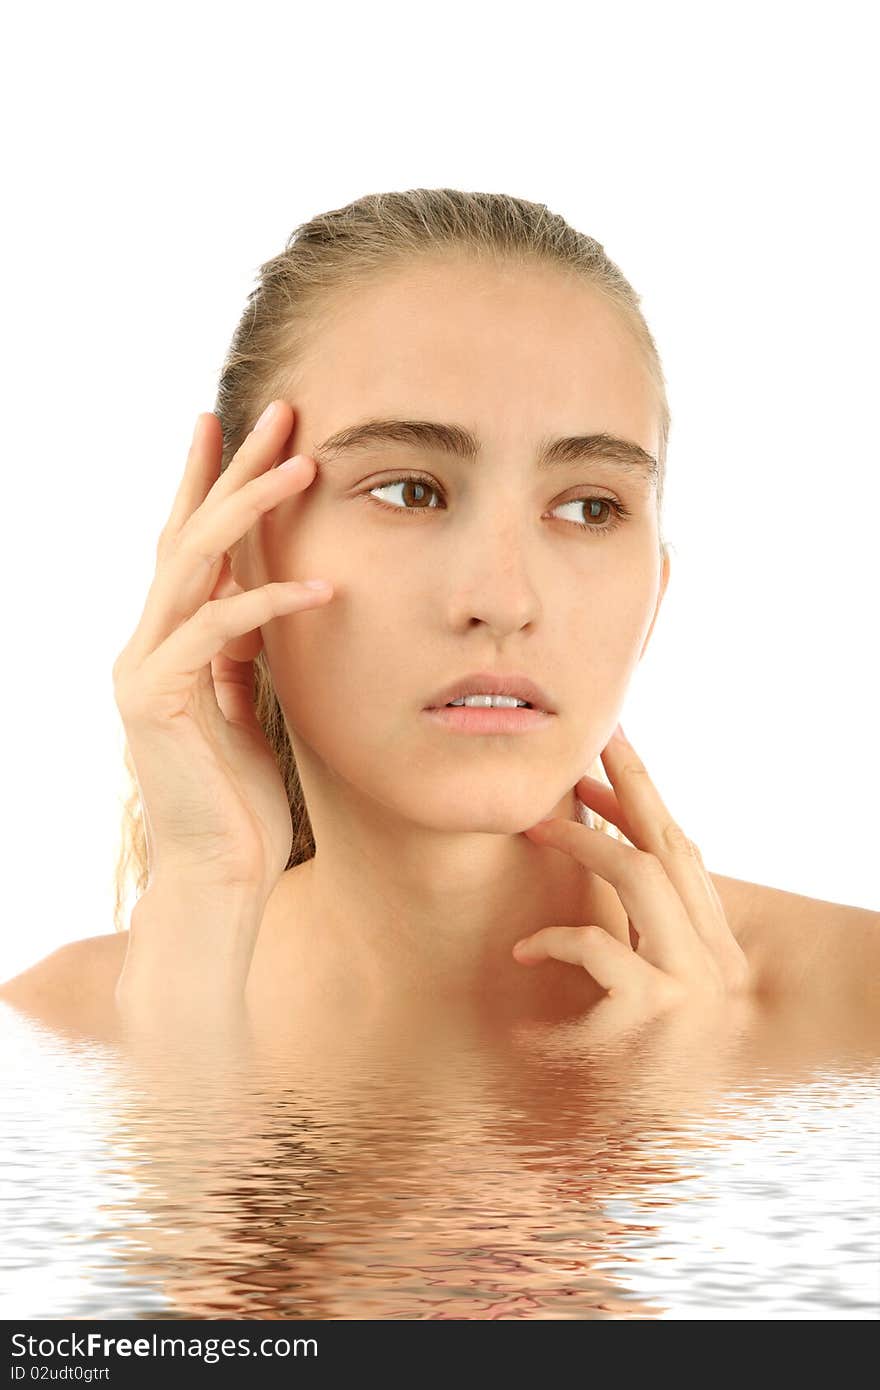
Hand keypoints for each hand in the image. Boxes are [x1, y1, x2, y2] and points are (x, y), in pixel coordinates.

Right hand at [112, 399, 332, 903]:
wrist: (218, 877)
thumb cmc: (239, 801)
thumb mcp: (244, 707)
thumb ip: (240, 653)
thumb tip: (259, 600)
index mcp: (167, 642)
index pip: (190, 546)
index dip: (212, 482)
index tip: (241, 426)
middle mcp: (146, 644)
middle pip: (189, 535)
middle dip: (233, 469)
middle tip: (280, 412)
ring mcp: (143, 669)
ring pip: (194, 565)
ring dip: (249, 510)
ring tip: (303, 466)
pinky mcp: (156, 701)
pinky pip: (214, 633)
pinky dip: (266, 605)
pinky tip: (319, 586)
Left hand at [511, 724, 751, 1037]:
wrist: (701, 1131)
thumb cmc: (678, 1067)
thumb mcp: (675, 995)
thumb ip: (654, 936)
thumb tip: (618, 869)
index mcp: (712, 939)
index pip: (680, 845)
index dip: (646, 789)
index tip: (610, 741)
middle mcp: (709, 951)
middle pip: (665, 845)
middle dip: (622, 792)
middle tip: (565, 768)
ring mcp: (687, 980)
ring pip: (637, 879)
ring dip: (586, 846)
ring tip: (538, 832)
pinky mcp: (653, 1016)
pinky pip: (601, 951)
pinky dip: (557, 942)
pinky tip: (524, 952)